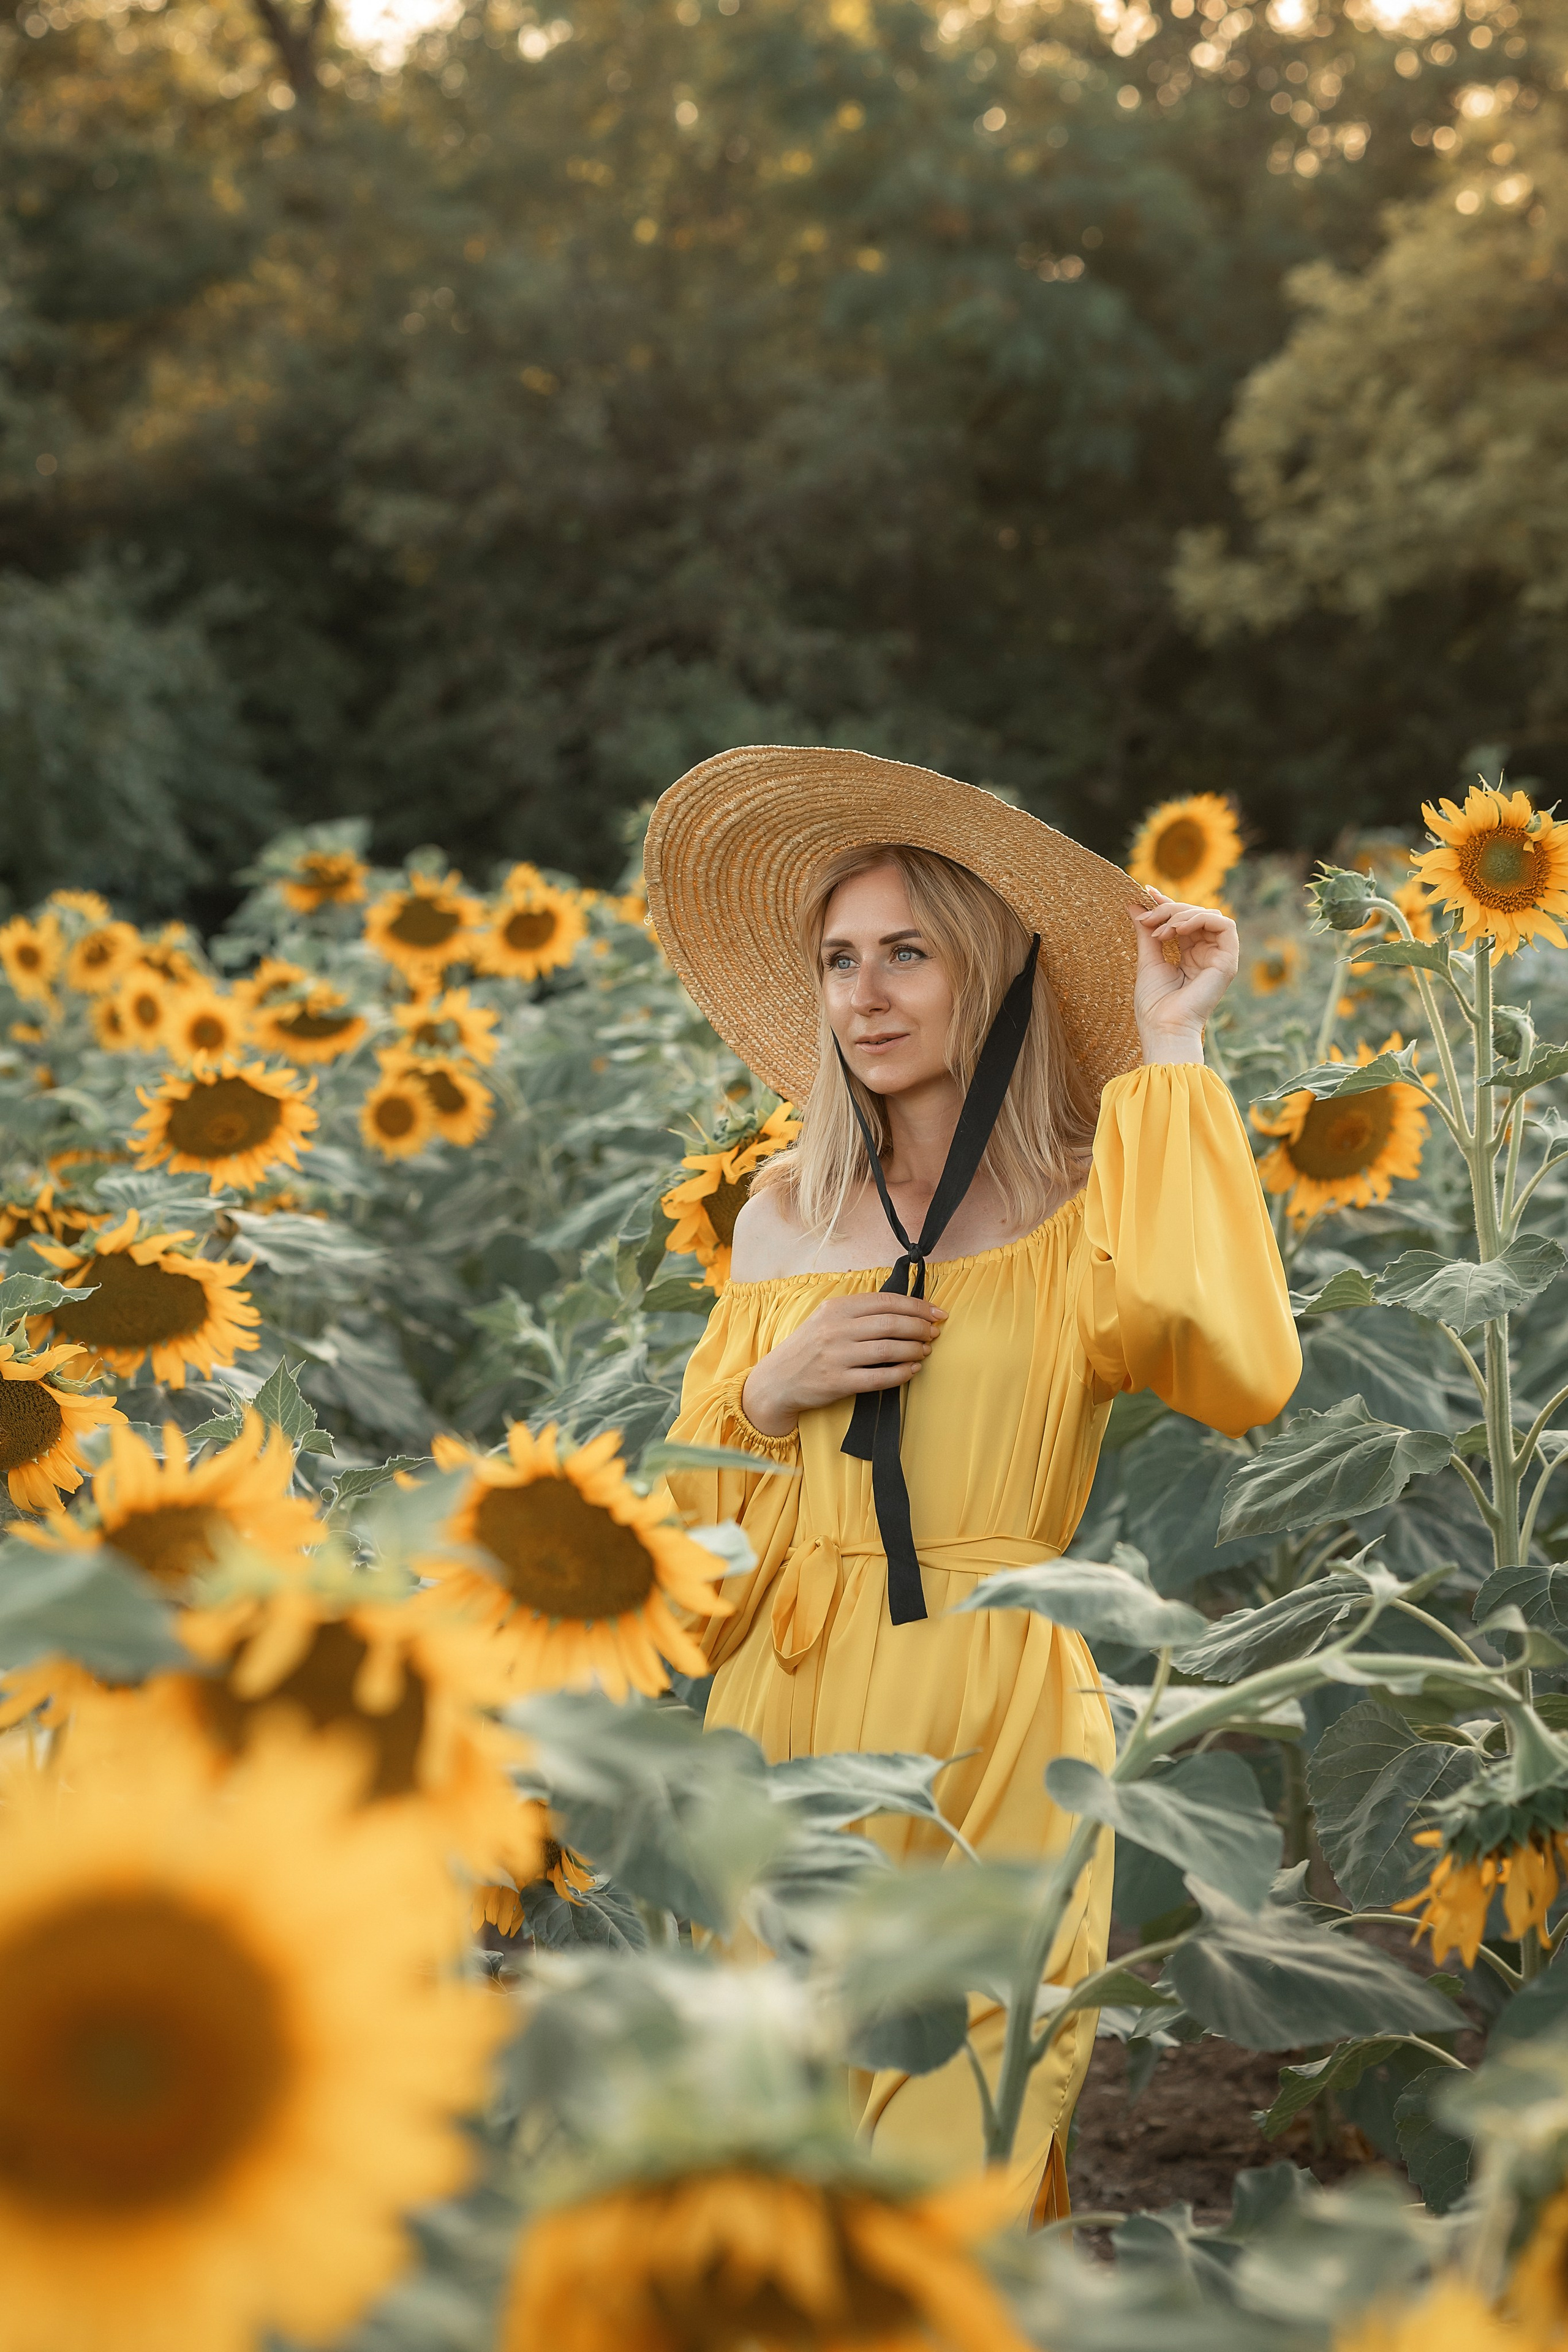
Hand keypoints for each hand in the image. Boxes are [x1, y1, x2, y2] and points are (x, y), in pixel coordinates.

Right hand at [741, 1293, 946, 1436]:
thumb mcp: (825, 1319)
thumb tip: (903, 1308)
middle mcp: (836, 1329)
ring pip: (889, 1349)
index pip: (886, 1301)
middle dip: (920, 1327)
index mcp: (835, 1308)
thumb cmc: (808, 1348)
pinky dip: (901, 1373)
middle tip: (935, 1332)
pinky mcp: (838, 1382)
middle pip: (891, 1323)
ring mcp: (837, 1356)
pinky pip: (879, 1378)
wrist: (777, 1381)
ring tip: (925, 1350)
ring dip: (914, 1349)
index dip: (917, 1306)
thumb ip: (858, 1311)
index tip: (936, 1312)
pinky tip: (912, 1370)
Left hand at [1131, 890, 1238, 1062]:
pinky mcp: (1228, 961)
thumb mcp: (1147, 959)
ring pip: (1209, 915)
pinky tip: (1178, 929)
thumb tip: (1134, 904)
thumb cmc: (1154, 1004)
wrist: (1163, 1028)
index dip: (1167, 903)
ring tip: (1161, 930)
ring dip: (1182, 915)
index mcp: (1190, 955)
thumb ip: (1145, 931)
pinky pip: (1224, 925)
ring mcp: (1219, 957)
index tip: (1146, 892)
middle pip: (1195, 914)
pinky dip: (1199, 919)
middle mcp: (1207, 954)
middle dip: (1169, 909)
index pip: (1183, 920)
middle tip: (1148, 919)